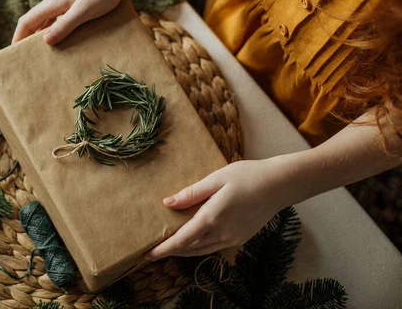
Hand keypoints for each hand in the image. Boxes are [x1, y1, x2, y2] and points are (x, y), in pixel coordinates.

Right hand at [12, 0, 129, 45]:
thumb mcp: (84, 10)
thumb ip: (65, 25)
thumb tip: (44, 41)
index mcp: (53, 3)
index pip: (27, 21)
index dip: (18, 37)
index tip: (13, 53)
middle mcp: (54, 2)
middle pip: (33, 22)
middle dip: (27, 39)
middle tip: (26, 58)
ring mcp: (63, 2)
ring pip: (45, 22)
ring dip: (41, 37)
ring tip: (42, 55)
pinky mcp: (73, 4)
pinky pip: (58, 20)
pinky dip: (54, 32)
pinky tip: (61, 42)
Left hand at [147, 158, 292, 259]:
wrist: (281, 185)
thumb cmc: (248, 176)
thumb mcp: (216, 178)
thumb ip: (192, 193)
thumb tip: (168, 203)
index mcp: (212, 217)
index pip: (182, 240)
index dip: (164, 249)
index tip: (148, 254)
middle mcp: (222, 233)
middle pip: (190, 249)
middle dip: (171, 252)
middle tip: (153, 252)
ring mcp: (232, 238)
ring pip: (202, 250)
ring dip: (184, 251)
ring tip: (169, 249)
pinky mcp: (240, 237)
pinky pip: (214, 247)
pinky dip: (199, 247)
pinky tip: (193, 241)